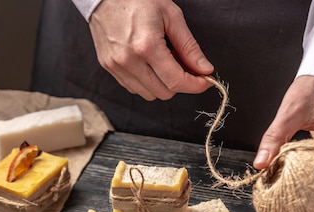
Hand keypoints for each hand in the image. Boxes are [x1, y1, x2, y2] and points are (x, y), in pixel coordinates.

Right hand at [89, 0, 213, 99]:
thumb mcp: (171, 16)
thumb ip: (189, 46)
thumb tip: (204, 68)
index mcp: (146, 46)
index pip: (176, 81)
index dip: (195, 85)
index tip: (205, 80)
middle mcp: (129, 60)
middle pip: (164, 92)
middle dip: (180, 83)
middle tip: (185, 66)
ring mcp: (116, 66)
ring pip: (149, 94)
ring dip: (162, 84)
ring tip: (165, 63)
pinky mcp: (108, 67)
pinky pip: (133, 88)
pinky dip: (146, 82)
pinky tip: (149, 64)